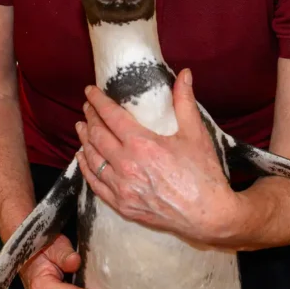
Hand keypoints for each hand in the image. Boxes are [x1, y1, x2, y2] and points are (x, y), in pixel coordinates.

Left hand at [75, 69, 240, 245]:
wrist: (208, 214)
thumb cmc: (203, 173)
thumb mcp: (195, 133)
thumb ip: (184, 101)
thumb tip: (185, 74)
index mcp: (141, 143)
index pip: (110, 116)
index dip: (98, 101)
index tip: (90, 91)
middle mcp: (126, 165)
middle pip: (97, 135)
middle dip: (89, 118)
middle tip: (87, 107)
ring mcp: (122, 188)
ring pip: (92, 159)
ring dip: (84, 140)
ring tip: (81, 128)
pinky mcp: (122, 205)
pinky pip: (95, 184)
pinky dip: (86, 168)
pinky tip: (83, 158)